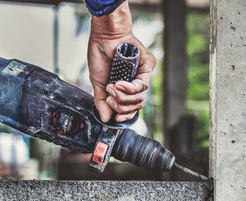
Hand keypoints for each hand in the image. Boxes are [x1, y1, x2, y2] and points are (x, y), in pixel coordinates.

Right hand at [88, 1, 155, 122]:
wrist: (104, 37)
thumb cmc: (101, 55)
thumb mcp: (98, 83)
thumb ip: (101, 101)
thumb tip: (105, 118)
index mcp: (125, 87)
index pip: (131, 106)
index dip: (125, 115)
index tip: (117, 117)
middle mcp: (135, 82)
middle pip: (136, 105)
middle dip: (121, 106)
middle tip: (110, 99)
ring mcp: (142, 75)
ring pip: (140, 98)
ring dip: (123, 97)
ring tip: (112, 88)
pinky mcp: (147, 67)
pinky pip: (142, 86)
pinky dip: (129, 89)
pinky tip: (119, 84)